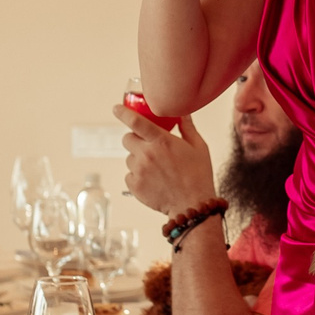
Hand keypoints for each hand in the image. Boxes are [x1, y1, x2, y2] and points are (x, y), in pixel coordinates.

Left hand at [116, 103, 217, 217]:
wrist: (192, 206)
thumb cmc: (198, 176)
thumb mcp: (198, 147)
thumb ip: (187, 128)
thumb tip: (183, 114)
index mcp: (161, 141)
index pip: (135, 121)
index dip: (123, 112)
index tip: (116, 108)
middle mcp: (147, 154)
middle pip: (127, 139)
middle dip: (134, 140)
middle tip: (148, 147)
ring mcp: (139, 170)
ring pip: (129, 158)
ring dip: (138, 160)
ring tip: (156, 169)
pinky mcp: (135, 186)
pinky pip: (129, 175)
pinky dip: (138, 176)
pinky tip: (153, 181)